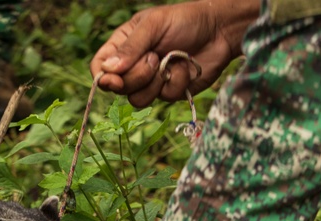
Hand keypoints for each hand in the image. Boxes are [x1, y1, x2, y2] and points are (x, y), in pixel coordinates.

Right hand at [90, 0, 258, 105]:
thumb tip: (107, 70)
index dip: (102, 77)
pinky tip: (184, 68)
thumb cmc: (185, 21)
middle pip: (118, 87)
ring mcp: (150, 80)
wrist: (220, 32)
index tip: (113, 80)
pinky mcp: (168, 91)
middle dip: (137, 76)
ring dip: (155, 83)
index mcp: (123, 45)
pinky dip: (175, 83)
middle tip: (154, 58)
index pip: (100, 67)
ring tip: (169, 62)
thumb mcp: (154, 25)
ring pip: (137, 99)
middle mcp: (133, 65)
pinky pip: (162, 99)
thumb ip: (131, 47)